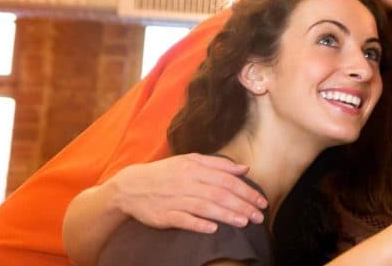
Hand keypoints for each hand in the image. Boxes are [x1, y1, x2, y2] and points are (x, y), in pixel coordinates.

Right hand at [107, 154, 267, 232]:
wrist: (130, 186)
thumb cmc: (165, 173)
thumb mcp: (190, 161)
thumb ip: (219, 164)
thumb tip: (244, 168)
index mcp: (194, 168)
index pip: (227, 179)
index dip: (247, 191)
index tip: (261, 201)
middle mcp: (186, 182)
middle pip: (219, 194)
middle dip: (242, 205)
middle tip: (259, 217)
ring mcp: (174, 199)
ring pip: (204, 207)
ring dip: (226, 215)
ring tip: (244, 222)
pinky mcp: (163, 215)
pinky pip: (182, 220)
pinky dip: (197, 224)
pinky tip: (213, 229)